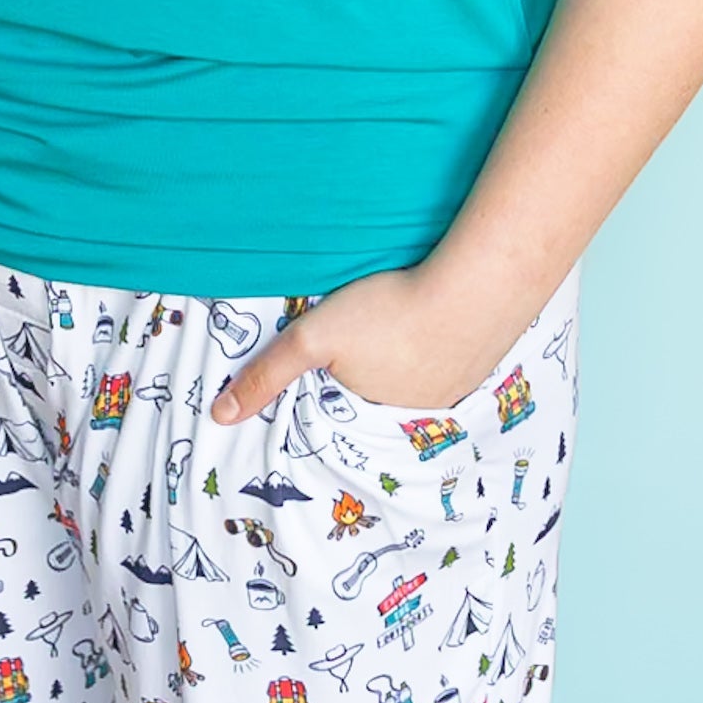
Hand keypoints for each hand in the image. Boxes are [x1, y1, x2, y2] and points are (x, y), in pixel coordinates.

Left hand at [207, 260, 530, 424]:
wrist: (475, 286)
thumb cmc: (389, 311)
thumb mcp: (312, 338)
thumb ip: (267, 375)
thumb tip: (220, 417)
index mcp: (374, 416)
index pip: (343, 412)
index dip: (335, 387)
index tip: (334, 364)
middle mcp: (418, 417)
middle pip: (381, 396)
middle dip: (373, 376)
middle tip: (370, 340)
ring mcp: (455, 392)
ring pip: (418, 380)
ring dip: (409, 360)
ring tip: (399, 330)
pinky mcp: (481, 363)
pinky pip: (452, 362)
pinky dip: (440, 346)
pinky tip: (435, 322)